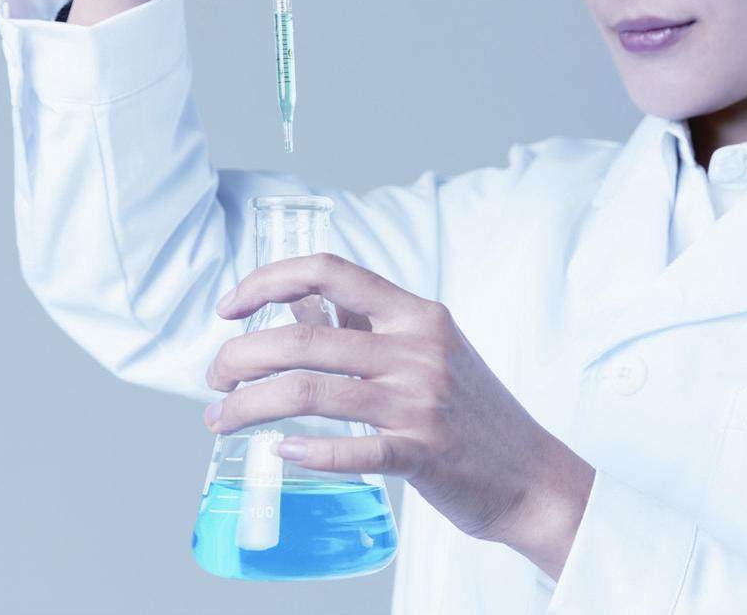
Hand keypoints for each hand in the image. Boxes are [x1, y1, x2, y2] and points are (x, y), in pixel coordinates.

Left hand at [203, 253, 594, 578]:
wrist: (531, 474)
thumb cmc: (472, 409)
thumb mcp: (425, 348)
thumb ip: (362, 323)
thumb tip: (294, 301)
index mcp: (416, 314)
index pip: (329, 271)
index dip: (267, 280)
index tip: (229, 307)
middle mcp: (417, 349)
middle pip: (302, 337)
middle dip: (239, 355)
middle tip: (215, 378)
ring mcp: (420, 401)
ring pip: (308, 391)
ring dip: (248, 406)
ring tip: (221, 418)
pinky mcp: (421, 453)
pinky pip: (348, 448)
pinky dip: (303, 452)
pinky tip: (277, 452)